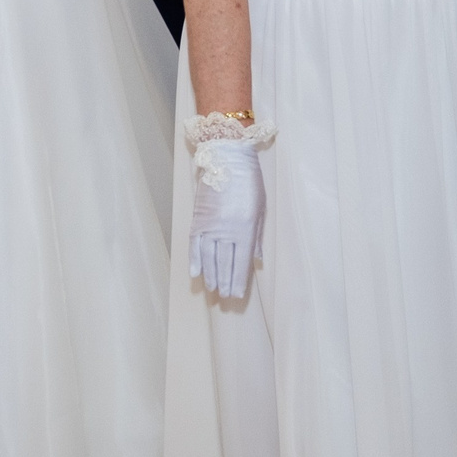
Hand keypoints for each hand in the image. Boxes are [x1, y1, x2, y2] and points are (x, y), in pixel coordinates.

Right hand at [189, 140, 264, 300]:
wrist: (226, 157)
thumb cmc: (249, 181)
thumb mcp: (261, 208)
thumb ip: (257, 236)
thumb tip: (256, 259)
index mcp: (245, 228)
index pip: (241, 262)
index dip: (239, 280)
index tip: (237, 294)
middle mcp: (227, 230)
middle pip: (224, 263)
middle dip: (225, 283)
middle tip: (225, 298)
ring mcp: (210, 225)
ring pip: (208, 257)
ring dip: (211, 275)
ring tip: (213, 289)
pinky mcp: (198, 218)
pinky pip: (195, 244)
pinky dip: (194, 260)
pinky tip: (196, 273)